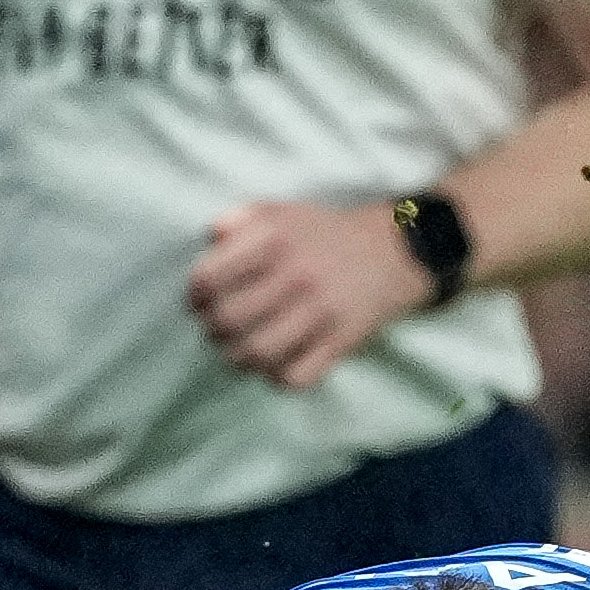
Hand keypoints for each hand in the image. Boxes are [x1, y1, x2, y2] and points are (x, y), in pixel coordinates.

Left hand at [188, 198, 433, 390]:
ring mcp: (319, 313)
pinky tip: (274, 366)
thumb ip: (240, 219)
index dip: (195, 296)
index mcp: (273, 241)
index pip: (209, 279)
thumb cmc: (327, 234)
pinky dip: (277, 378)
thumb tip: (210, 240)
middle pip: (228, 321)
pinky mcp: (340, 342)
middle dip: (212, 330)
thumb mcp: (283, 211)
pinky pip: (296, 376)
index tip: (200, 301)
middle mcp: (294, 276)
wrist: (395, 251)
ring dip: (238, 359)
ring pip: (257, 353)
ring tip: (238, 352)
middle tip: (217, 329)